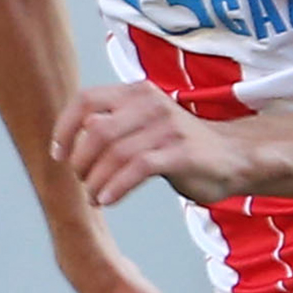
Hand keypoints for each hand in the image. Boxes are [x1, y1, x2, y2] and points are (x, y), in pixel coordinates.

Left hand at [53, 81, 256, 206]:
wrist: (234, 157)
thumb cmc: (180, 145)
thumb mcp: (142, 125)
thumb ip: (112, 125)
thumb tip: (75, 134)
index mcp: (138, 92)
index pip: (86, 100)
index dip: (65, 128)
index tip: (59, 154)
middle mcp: (152, 104)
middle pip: (97, 131)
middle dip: (80, 161)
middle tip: (82, 181)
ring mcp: (169, 127)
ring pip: (115, 153)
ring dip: (96, 180)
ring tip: (95, 196)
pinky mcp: (182, 152)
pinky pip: (137, 169)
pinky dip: (116, 187)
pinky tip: (108, 200)